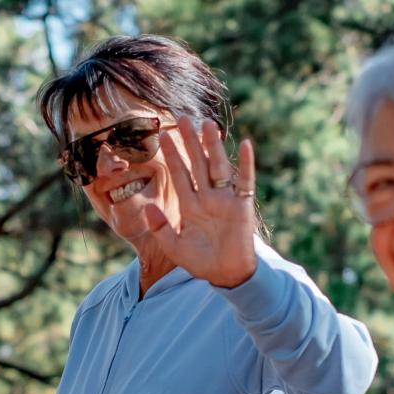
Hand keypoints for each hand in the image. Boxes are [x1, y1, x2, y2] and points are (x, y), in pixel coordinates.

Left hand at [140, 120, 258, 287]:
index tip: (161, 136)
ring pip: (218, 167)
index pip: (179, 175)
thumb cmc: (201, 263)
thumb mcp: (174, 247)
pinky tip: (245, 144)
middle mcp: (207, 198)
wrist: (227, 275)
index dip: (171, 156)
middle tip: (182, 118)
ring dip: (214, 146)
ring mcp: (226, 200)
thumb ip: (160, 229)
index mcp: (190, 206)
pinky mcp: (243, 206)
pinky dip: (246, 164)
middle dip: (190, 142)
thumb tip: (148, 209)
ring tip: (208, 124)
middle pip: (198, 164)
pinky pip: (245, 181)